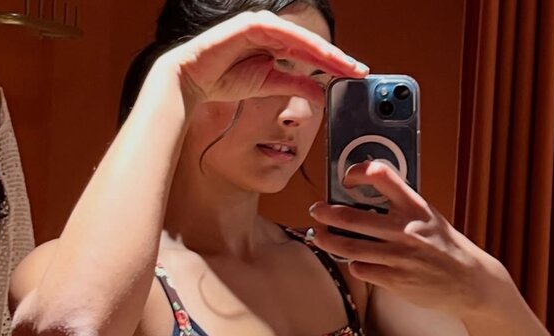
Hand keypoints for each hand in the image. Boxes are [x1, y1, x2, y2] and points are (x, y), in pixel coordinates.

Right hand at [160, 10, 368, 111]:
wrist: (193, 80)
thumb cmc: (224, 80)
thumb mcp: (269, 86)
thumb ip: (294, 86)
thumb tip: (320, 93)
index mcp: (276, 44)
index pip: (311, 54)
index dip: (333, 64)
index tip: (354, 76)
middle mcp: (272, 31)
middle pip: (311, 43)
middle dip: (336, 58)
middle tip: (359, 71)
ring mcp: (262, 25)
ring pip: (301, 37)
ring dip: (324, 51)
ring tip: (344, 65)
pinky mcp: (250, 25)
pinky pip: (282, 33)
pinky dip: (301, 43)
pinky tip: (318, 54)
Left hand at [308, 159, 499, 317]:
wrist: (469, 281)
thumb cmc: (446, 248)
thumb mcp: (429, 218)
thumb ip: (402, 209)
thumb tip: (366, 203)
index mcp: (415, 206)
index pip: (382, 176)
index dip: (358, 173)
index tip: (347, 178)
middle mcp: (406, 229)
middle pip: (353, 217)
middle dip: (327, 213)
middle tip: (317, 211)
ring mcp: (399, 256)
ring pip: (350, 247)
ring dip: (329, 241)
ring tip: (319, 236)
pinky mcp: (395, 280)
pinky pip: (362, 270)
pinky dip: (354, 265)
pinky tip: (353, 262)